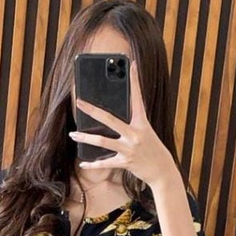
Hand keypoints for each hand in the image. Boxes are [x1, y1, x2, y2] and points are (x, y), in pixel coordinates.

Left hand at [69, 56, 177, 189]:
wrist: (163, 170)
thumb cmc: (153, 149)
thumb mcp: (146, 132)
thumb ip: (131, 123)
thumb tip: (112, 117)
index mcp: (142, 123)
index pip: (137, 98)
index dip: (135, 81)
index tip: (131, 65)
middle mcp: (135, 134)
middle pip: (109, 119)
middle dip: (92, 110)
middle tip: (78, 102)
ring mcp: (129, 149)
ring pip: (103, 141)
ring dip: (86, 138)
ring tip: (73, 134)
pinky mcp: (126, 162)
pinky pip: (106, 163)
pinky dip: (93, 165)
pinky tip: (83, 163)